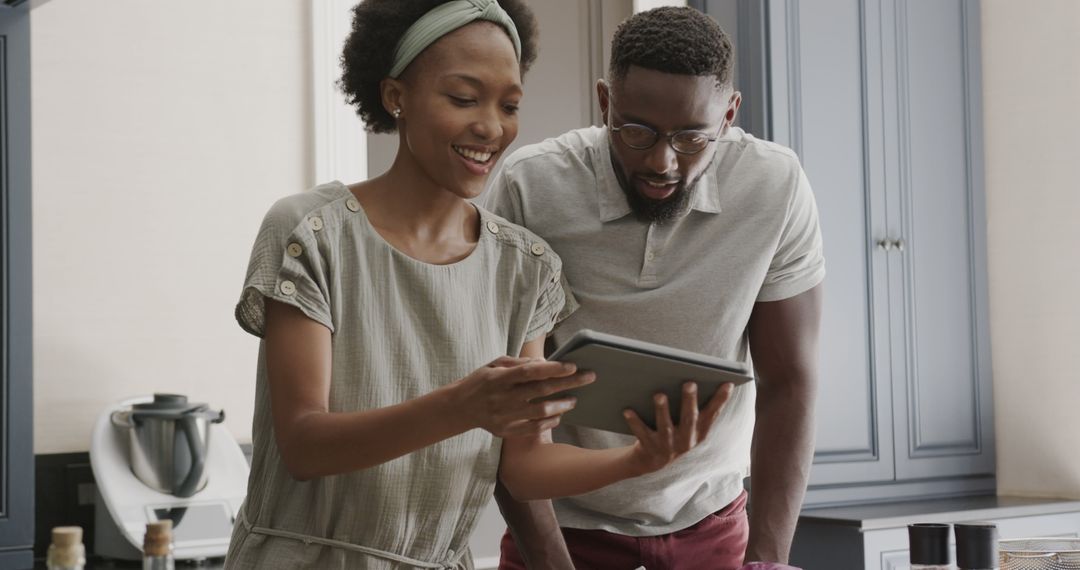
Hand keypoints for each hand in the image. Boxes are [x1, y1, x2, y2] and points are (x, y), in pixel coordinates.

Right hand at [453, 356, 595, 437]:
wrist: (459, 407)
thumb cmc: (481, 381)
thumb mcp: (494, 364)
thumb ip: (518, 364)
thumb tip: (545, 363)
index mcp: (498, 378)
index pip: (530, 372)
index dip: (553, 369)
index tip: (572, 366)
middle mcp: (501, 398)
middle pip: (541, 391)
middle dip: (569, 383)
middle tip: (588, 377)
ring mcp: (504, 417)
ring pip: (540, 412)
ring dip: (562, 405)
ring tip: (574, 399)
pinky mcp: (505, 431)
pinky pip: (533, 428)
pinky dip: (549, 422)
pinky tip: (559, 415)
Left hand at [622, 381, 733, 475]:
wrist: (651, 461)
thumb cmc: (673, 433)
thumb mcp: (689, 426)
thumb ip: (696, 407)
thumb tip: (697, 379)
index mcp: (699, 433)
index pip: (712, 414)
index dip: (721, 400)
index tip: (727, 383)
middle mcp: (686, 441)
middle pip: (689, 419)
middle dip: (689, 401)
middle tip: (689, 383)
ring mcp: (667, 446)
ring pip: (665, 427)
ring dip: (662, 410)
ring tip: (659, 394)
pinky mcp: (649, 448)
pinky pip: (641, 433)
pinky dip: (635, 422)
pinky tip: (628, 410)